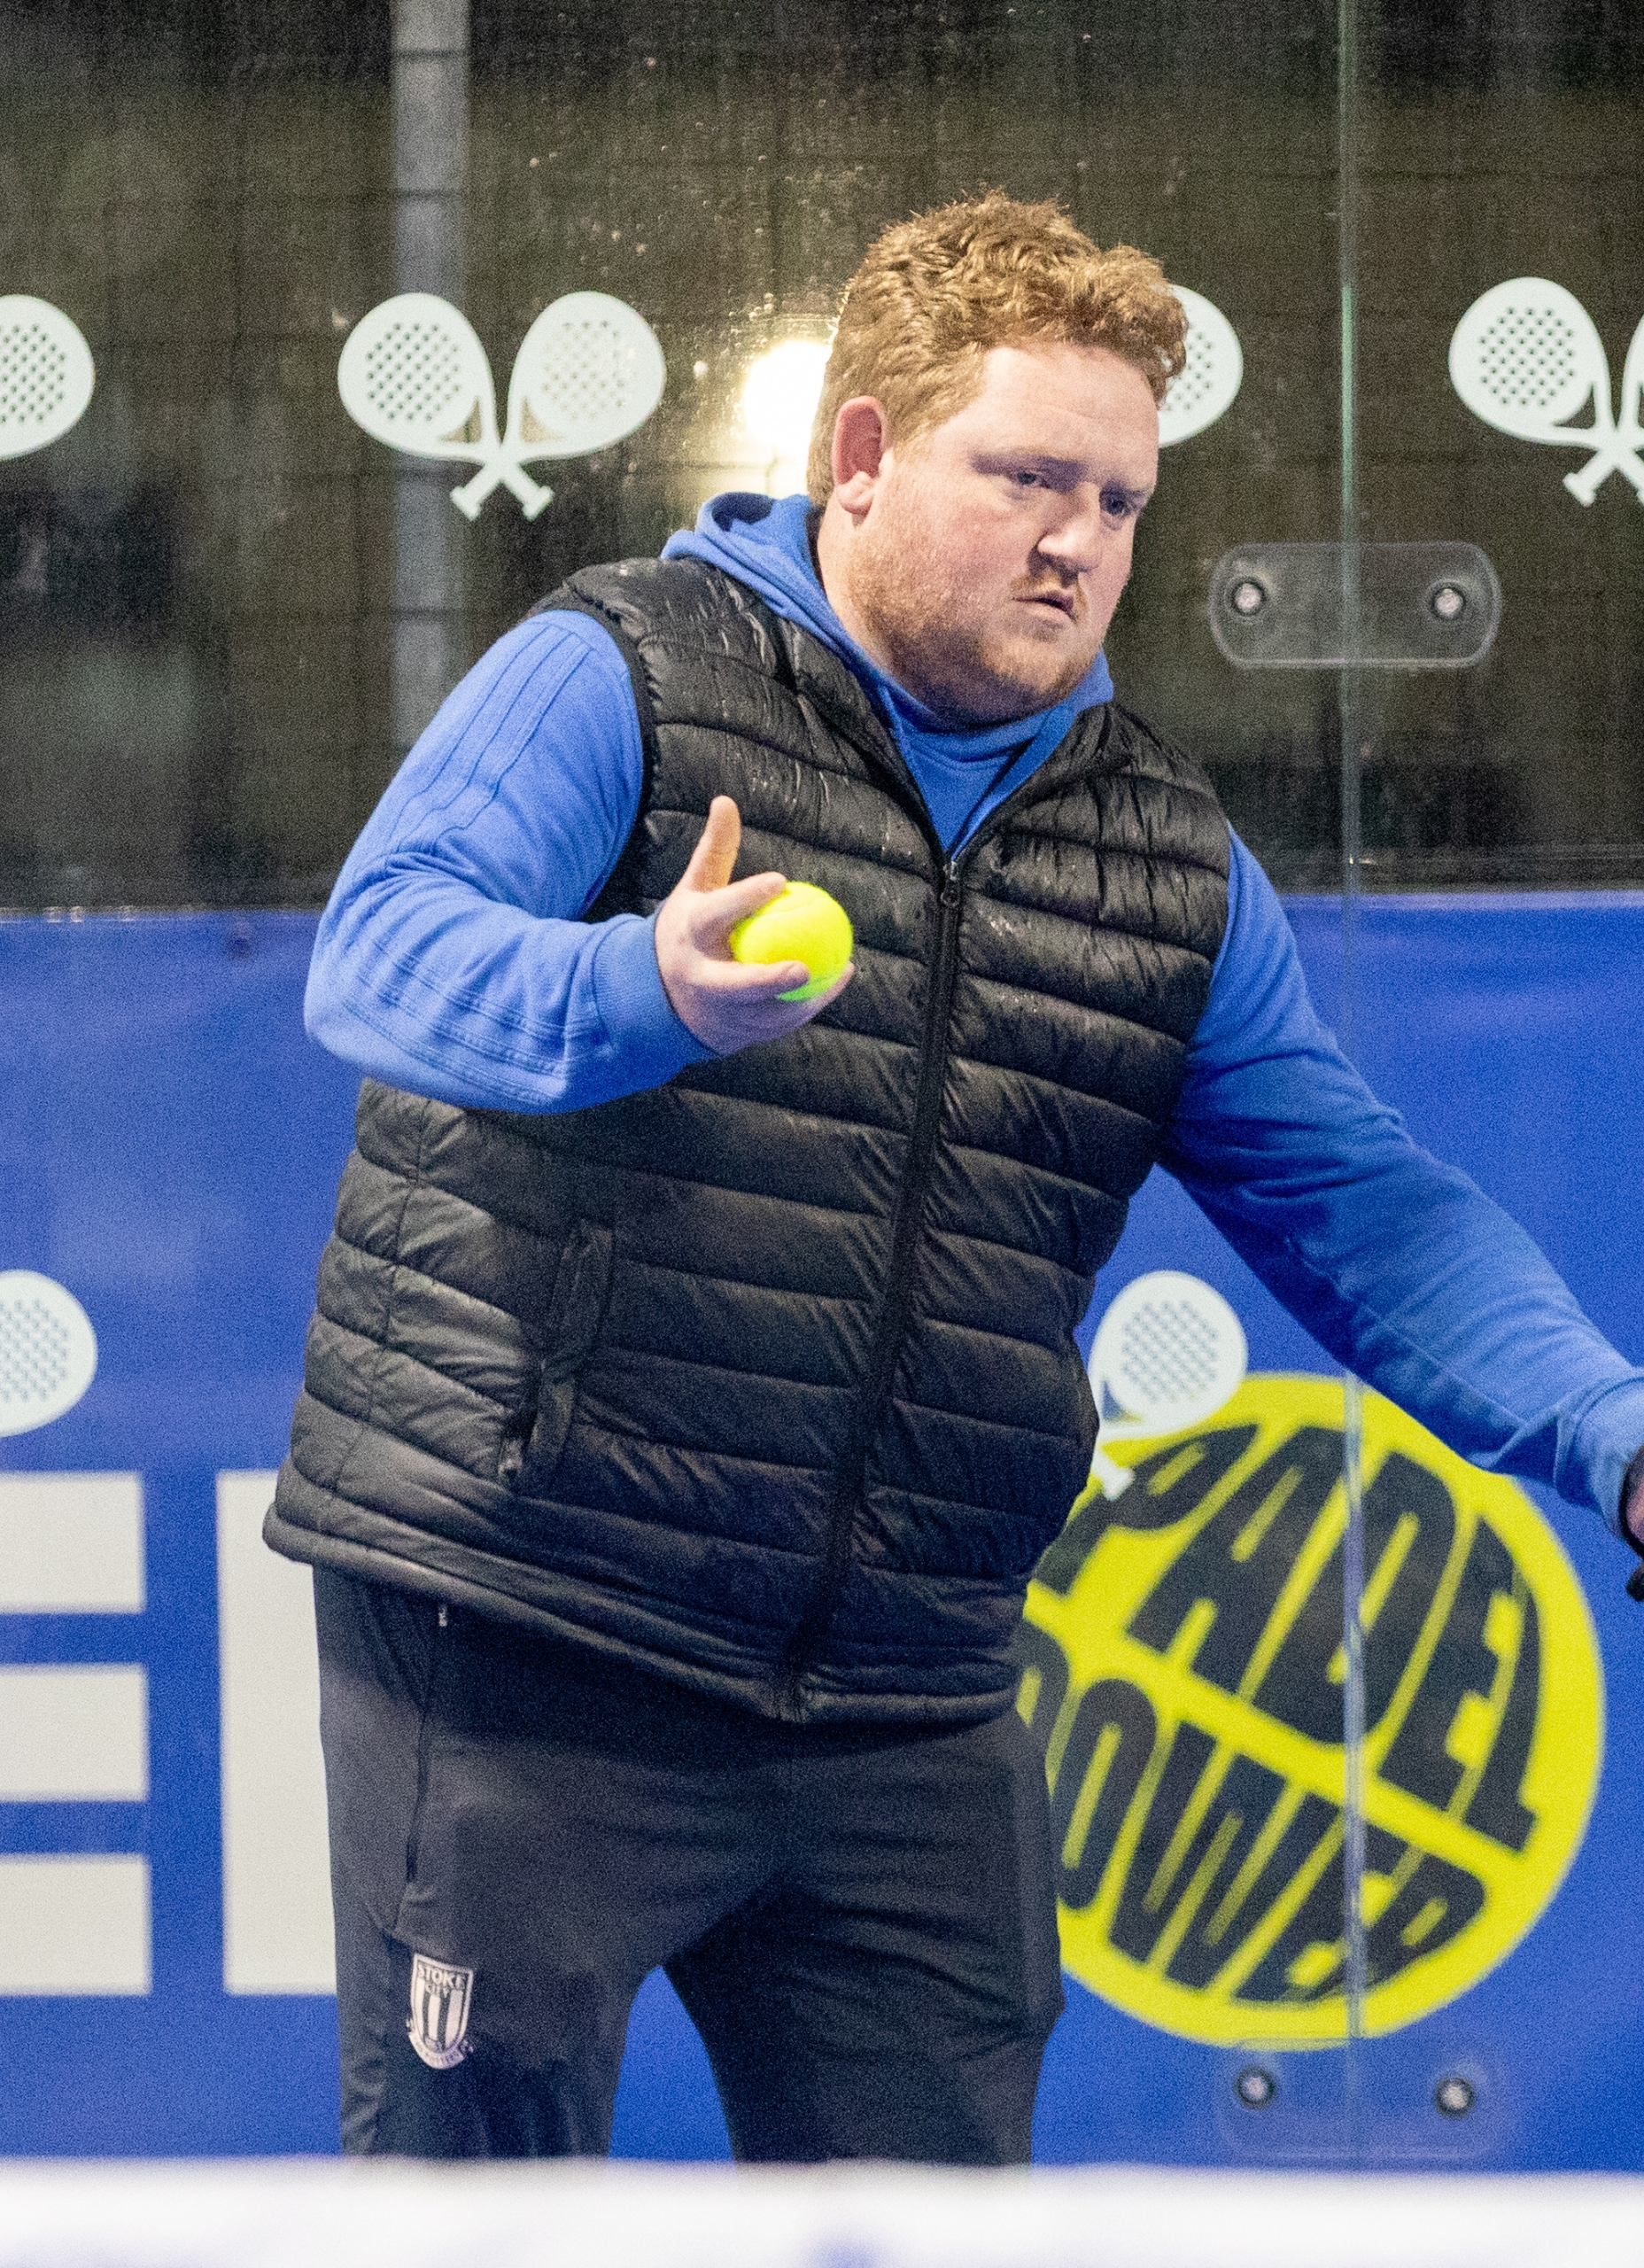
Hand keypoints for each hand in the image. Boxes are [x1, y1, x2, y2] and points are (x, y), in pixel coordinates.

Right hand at [654, 796, 853, 1052]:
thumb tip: (726, 800)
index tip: (779, 881)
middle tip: (801, 966)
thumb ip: (715, 850)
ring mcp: (715, 1013)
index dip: (745, 898)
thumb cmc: (690, 928)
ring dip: (801, 999)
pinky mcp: (734, 1033)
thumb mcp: (696, 889)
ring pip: (761, 1013)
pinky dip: (809, 1005)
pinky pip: (777, 1023)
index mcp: (689, 935)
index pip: (716, 915)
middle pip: (733, 986)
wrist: (660, 993)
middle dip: (764, 981)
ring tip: (838, 969)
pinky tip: (838, 979)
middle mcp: (699, 978)